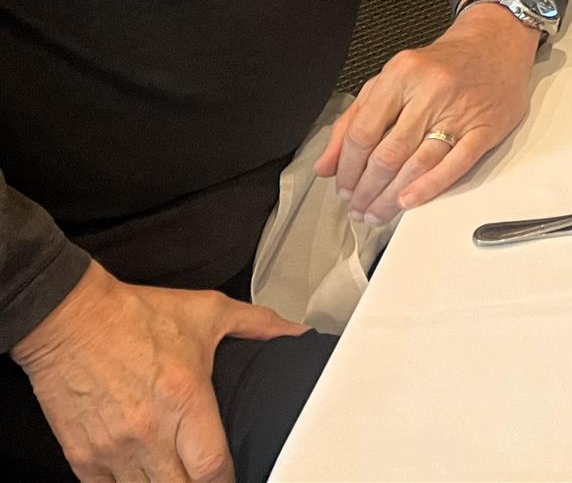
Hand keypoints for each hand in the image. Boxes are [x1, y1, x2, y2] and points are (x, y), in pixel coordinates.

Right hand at [11, 261, 304, 482]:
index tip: (232, 475)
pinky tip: (142, 478)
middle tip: (204, 475)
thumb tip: (296, 333)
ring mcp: (112, 449)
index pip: (213, 468)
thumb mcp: (208, 311)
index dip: (228, 479)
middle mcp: (149, 431)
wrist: (69, 318)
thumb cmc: (134, 316)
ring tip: (177, 476)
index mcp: (185, 399)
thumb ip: (259, 325)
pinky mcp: (81, 457)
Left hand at [314, 0, 538, 222]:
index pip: (363, 132)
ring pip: (418, 164)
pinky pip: (455, 164)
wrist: (495, 45)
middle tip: (358, 206)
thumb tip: (327, 164)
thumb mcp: (390, 79)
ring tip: (378, 212)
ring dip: (392, 196)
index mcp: (402, 74)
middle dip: (367, 188)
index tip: (342, 186)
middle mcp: (431, 91)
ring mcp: (461, 110)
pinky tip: (409, 202)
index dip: (348, 167)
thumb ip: (354, 119)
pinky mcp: (486, 127)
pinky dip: (430, 187)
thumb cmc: (441, 65)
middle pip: (389, 153)